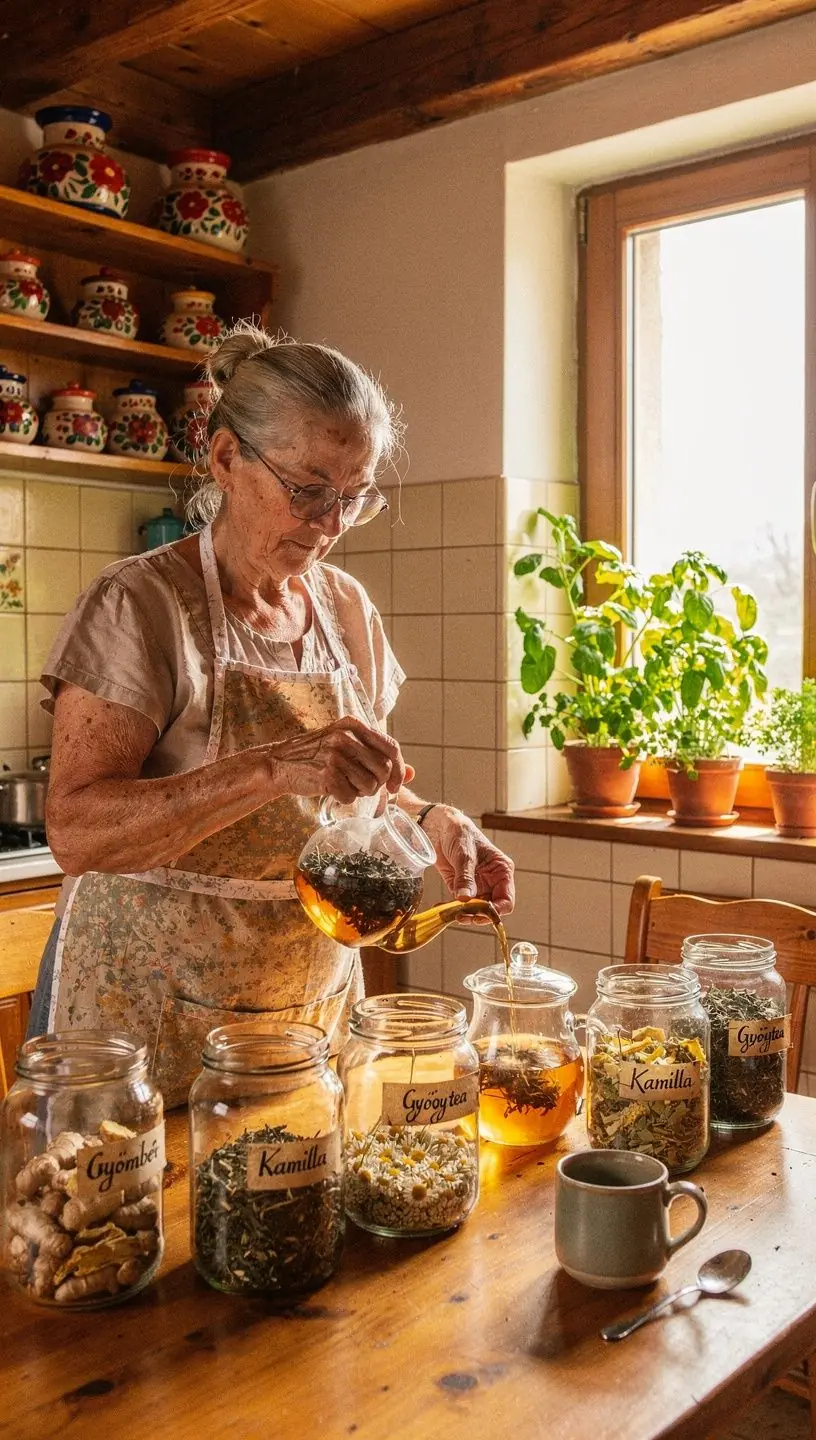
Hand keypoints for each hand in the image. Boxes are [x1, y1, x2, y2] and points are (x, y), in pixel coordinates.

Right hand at [267, 715, 413, 804]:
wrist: (278, 763)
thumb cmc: (317, 755)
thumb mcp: (347, 746)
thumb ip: (378, 757)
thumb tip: (413, 774)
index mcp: (354, 725)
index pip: (391, 747)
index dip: (400, 769)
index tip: (396, 785)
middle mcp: (345, 736)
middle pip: (384, 770)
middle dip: (377, 785)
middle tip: (361, 785)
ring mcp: (335, 755)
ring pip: (370, 786)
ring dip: (360, 792)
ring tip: (344, 785)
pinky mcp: (326, 775)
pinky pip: (350, 797)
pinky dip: (344, 798)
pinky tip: (332, 790)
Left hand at [422, 806, 514, 917]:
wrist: (440, 828)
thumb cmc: (460, 833)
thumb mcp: (464, 854)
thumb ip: (465, 877)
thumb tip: (465, 900)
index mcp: (502, 871)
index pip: (506, 900)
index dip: (496, 911)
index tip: (481, 914)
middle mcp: (492, 882)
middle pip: (491, 910)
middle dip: (478, 916)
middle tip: (463, 916)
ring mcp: (477, 887)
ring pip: (476, 912)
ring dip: (465, 916)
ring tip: (453, 914)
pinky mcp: (461, 889)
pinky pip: (460, 906)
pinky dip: (452, 911)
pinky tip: (444, 909)